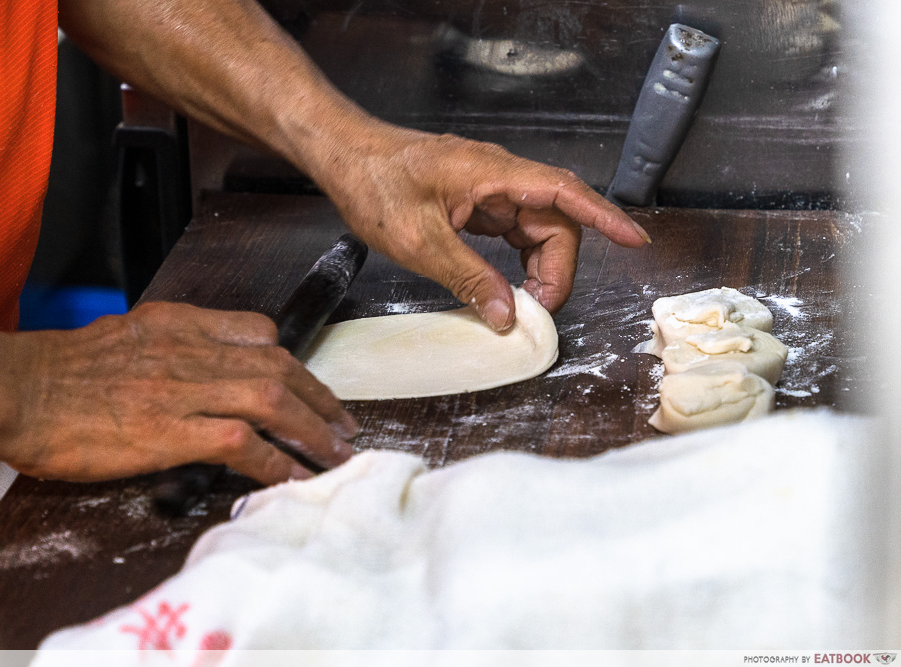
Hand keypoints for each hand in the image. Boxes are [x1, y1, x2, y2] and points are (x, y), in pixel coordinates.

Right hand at [2, 302, 355, 483]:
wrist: (16, 389)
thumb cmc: (59, 370)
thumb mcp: (124, 336)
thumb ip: (169, 346)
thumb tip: (200, 371)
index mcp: (178, 324)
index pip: (256, 330)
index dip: (290, 360)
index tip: (305, 384)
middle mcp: (190, 350)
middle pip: (277, 364)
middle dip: (319, 396)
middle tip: (343, 424)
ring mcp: (183, 388)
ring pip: (271, 398)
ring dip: (312, 428)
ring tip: (336, 453)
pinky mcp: (170, 429)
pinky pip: (241, 443)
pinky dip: (275, 461)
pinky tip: (294, 477)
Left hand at [317, 122, 650, 329]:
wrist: (343, 157)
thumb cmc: (373, 183)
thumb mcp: (420, 242)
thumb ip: (469, 278)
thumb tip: (508, 313)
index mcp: (491, 173)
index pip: (564, 191)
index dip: (604, 216)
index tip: (633, 240)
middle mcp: (498, 177)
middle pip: (556, 220)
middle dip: (557, 268)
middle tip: (539, 310)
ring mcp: (488, 189)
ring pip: (537, 229)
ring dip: (540, 268)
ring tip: (526, 304)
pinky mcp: (475, 202)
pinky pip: (513, 233)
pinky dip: (518, 261)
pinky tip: (508, 285)